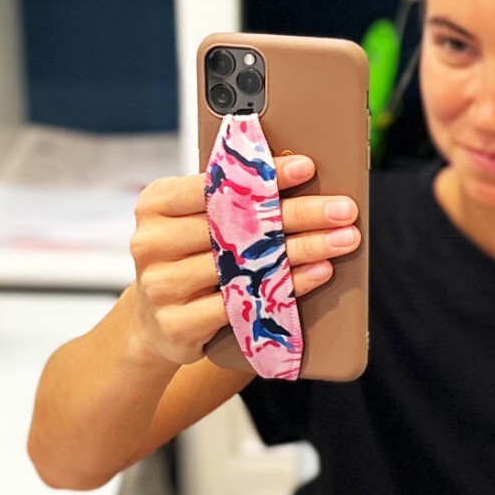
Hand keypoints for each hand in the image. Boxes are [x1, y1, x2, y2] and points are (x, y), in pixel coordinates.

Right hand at [126, 155, 360, 365]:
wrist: (157, 326)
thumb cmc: (190, 261)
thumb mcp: (196, 222)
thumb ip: (228, 201)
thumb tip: (298, 174)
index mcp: (155, 204)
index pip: (215, 183)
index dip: (264, 175)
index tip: (308, 168)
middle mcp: (151, 242)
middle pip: (237, 224)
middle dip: (299, 215)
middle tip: (343, 210)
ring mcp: (161, 286)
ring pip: (245, 264)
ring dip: (304, 250)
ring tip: (343, 240)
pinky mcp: (178, 323)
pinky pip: (244, 302)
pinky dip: (289, 286)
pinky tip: (319, 273)